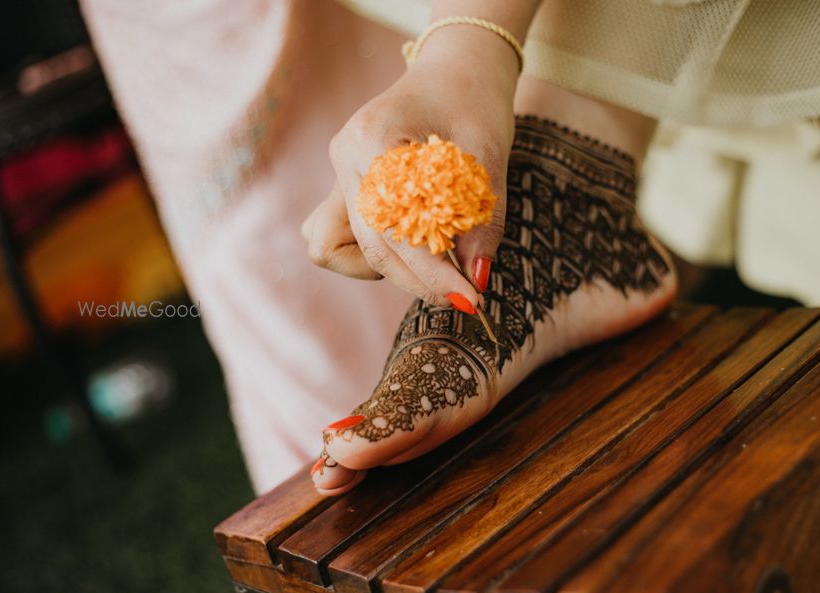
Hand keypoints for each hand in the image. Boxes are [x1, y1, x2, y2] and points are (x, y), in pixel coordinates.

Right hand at [302, 26, 518, 306]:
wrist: (456, 66)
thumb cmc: (474, 99)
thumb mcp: (490, 153)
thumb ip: (483, 217)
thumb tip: (476, 277)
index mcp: (371, 139)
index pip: (392, 230)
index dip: (431, 274)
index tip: (470, 300)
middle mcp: (344, 157)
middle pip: (365, 248)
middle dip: (414, 280)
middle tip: (463, 296)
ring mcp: (339, 171)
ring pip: (329, 245)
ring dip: (381, 266)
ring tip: (432, 256)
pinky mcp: (346, 184)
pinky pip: (337, 235)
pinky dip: (373, 250)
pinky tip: (413, 240)